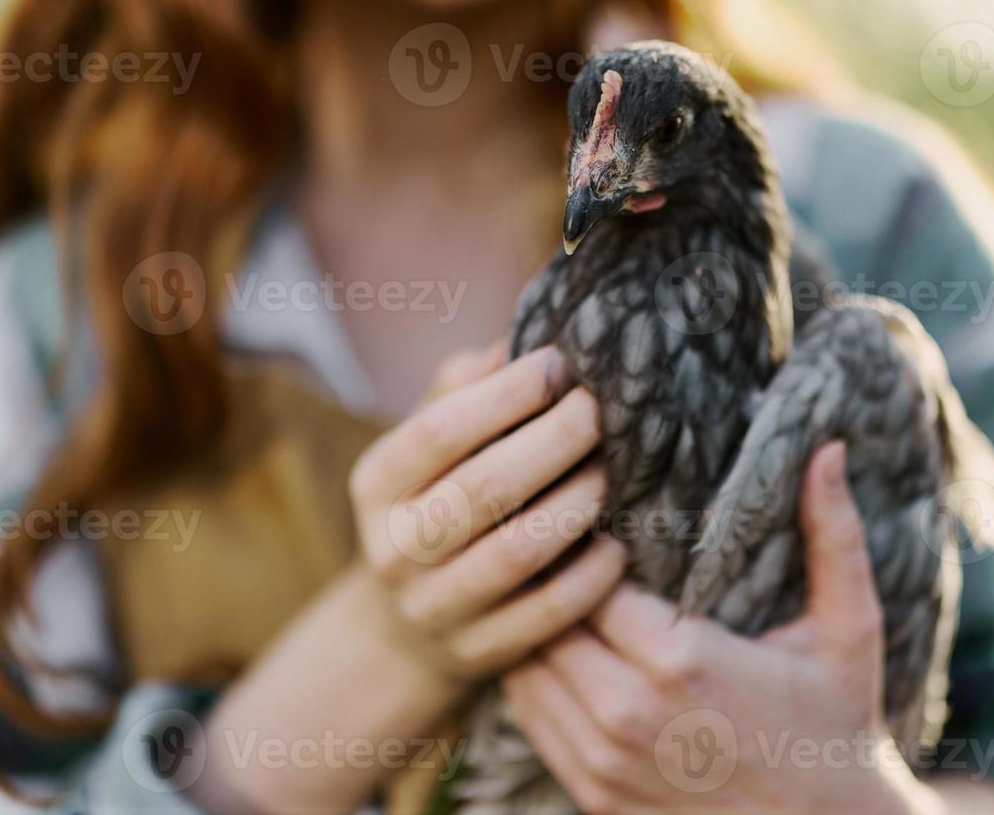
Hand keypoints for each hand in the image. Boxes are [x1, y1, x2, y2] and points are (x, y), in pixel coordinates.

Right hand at [350, 343, 627, 680]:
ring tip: (613, 470)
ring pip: (517, 552)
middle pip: (483, 489)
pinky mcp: (478, 652)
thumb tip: (517, 341)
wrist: (402, 629)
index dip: (505, 395)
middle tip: (601, 410)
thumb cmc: (433, 504)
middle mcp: (394, 548)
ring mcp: (433, 607)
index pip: (439, 431)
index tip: (559, 364)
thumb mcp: (424, 447)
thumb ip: (463, 390)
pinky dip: (590, 577)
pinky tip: (617, 544)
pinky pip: (546, 614)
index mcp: (376, 483)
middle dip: (554, 441)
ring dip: (576, 504)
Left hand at [502, 443, 949, 814]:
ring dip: (531, 624)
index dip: (583, 537)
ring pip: (524, 667)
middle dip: (548, 575)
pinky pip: (528, 718)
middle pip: (544, 617)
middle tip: (554, 532)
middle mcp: (627, 713)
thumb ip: (834, 535)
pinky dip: (532, 677)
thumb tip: (829, 446)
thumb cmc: (839, 724)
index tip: (591, 506)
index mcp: (682, 662)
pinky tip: (554, 643)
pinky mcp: (589, 793)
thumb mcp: (850, 628)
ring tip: (546, 581)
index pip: (588, 577)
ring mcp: (600, 760)